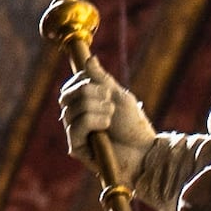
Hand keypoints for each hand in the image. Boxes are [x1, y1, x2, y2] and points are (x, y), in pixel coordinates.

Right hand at [58, 62, 156, 190]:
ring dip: (95, 108)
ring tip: (111, 115)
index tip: (105, 87)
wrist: (145, 151)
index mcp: (84, 106)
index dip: (83, 81)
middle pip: (65, 96)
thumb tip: (89, 59)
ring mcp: (75, 134)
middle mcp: (76, 119)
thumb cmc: (134, 126)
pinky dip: (93, 121)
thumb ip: (102, 79)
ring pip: (71, 110)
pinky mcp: (77, 148)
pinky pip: (75, 126)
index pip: (69, 87)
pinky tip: (106, 126)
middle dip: (88, 92)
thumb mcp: (118, 96)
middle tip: (110, 100)